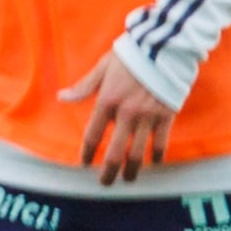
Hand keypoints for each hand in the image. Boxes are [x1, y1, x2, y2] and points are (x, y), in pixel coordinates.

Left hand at [61, 49, 179, 185]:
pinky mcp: (167, 115)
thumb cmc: (131, 55)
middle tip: (105, 183)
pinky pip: (161, 141)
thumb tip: (62, 98)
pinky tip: (154, 162)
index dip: (87, 153)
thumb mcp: (102, 68)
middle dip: (108, 171)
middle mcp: (126, 113)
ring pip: (138, 152)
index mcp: (107, 101)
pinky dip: (157, 154)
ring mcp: (148, 116)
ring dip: (133, 169)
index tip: (84, 164)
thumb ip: (84, 87)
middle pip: (114, 152)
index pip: (93, 135)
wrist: (165, 47)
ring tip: (129, 179)